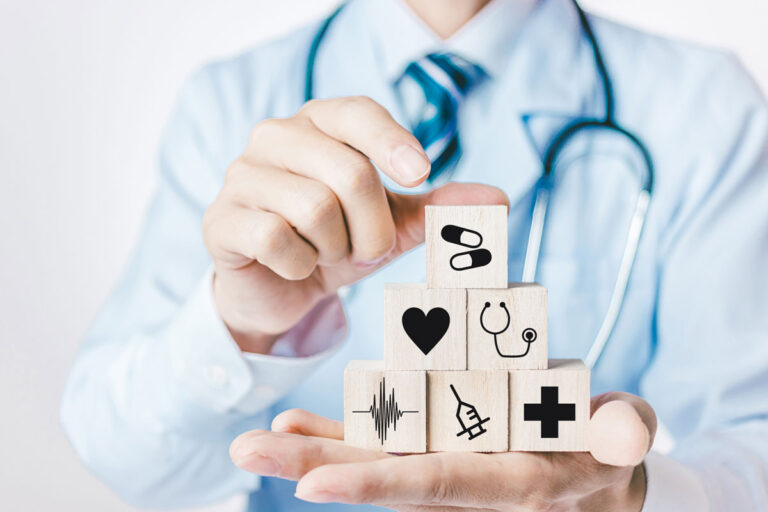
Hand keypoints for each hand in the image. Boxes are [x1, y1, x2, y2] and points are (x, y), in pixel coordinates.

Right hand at [203, 96, 507, 352]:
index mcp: (319, 125)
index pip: (357, 112)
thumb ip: (436, 209)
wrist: (279, 288)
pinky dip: (300, 266)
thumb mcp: (389, 225)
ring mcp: (242, 176)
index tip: (419, 174)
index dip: (392, 141)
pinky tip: (294, 266)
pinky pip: (275, 239)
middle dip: (372, 226)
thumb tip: (497, 199)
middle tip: (366, 248)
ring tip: (326, 255)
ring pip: (313, 208)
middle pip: (348, 172)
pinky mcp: (221, 219)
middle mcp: (275, 138)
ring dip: (336, 249)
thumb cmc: (334, 242)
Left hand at [230, 392, 655, 511]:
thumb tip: (626, 431)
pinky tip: (295, 425)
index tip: (315, 483)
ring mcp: (441, 462)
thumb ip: (625, 433)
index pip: (435, 485)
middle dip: (313, 467)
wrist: (591, 472)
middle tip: (247, 452)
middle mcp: (460, 478)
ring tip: (255, 442)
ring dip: (312, 450)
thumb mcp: (625, 441)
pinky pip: (382, 442)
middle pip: (381, 476)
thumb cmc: (609, 452)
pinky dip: (339, 435)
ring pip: (371, 458)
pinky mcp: (435, 445)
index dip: (379, 484)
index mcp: (505, 481)